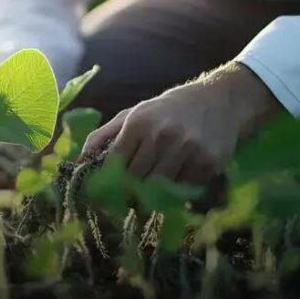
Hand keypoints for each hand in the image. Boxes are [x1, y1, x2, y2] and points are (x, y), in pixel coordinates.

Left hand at [81, 62, 281, 183]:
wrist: (219, 100)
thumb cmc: (169, 109)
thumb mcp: (136, 113)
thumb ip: (106, 134)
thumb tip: (80, 159)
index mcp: (139, 123)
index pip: (116, 162)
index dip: (108, 181)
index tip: (104, 193)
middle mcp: (163, 136)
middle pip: (136, 179)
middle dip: (128, 191)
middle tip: (126, 198)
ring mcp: (188, 150)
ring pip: (160, 188)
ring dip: (152, 194)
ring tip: (149, 193)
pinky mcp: (208, 163)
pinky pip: (184, 188)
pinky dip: (178, 190)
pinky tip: (176, 180)